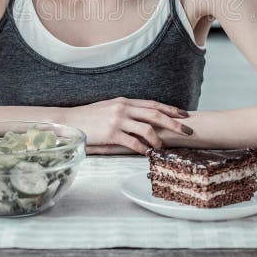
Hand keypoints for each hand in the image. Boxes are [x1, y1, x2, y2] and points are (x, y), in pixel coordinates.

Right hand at [62, 97, 192, 154]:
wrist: (69, 121)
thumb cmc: (89, 118)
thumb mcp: (109, 108)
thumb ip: (126, 112)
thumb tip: (143, 119)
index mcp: (124, 101)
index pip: (153, 104)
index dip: (170, 109)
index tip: (184, 115)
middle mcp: (123, 108)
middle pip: (155, 114)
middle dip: (174, 123)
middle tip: (187, 131)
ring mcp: (117, 120)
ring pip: (147, 128)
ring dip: (158, 140)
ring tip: (163, 148)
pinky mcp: (112, 134)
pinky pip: (133, 142)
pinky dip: (143, 149)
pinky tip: (148, 154)